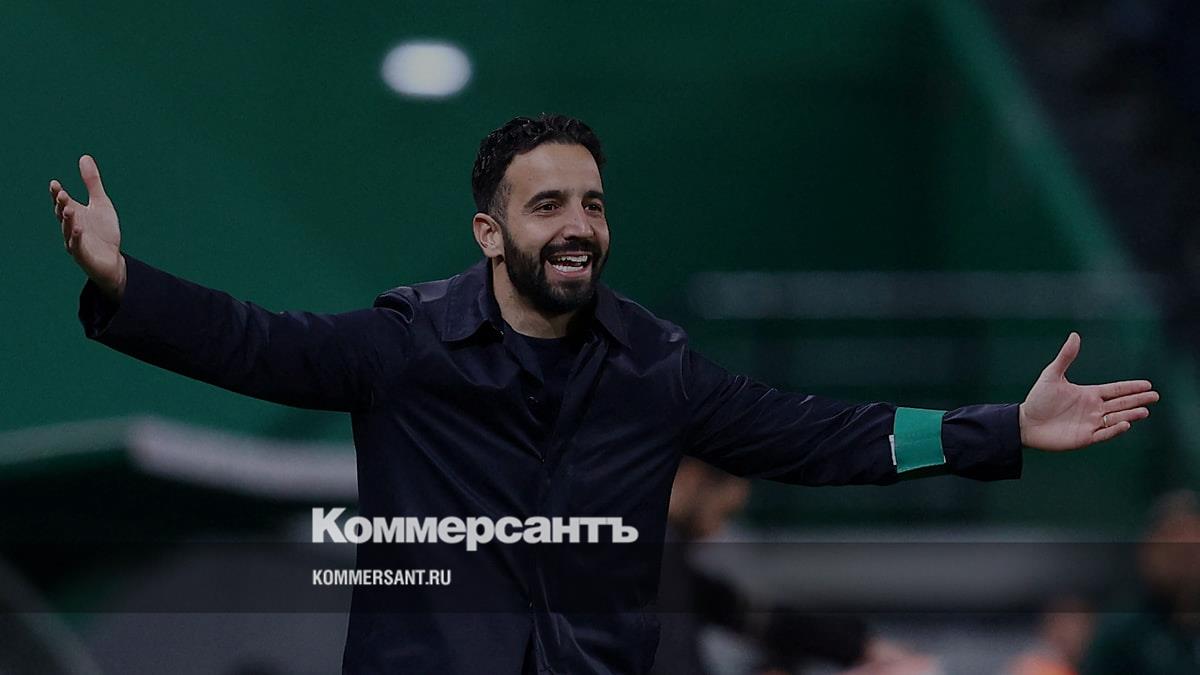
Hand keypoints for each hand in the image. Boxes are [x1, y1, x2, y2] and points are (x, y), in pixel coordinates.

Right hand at [50, 155, 125, 300]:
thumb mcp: (101, 203)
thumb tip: (84, 157)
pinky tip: (78, 230)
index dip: (57, 194)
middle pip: (63, 215)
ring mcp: (76, 242)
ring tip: (69, 209)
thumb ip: (92, 183)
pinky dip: (77, 239)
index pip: (62, 202)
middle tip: (61, 194)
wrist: (111, 259)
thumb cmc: (103, 231)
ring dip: (68, 220)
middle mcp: (71, 227)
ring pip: (68, 230)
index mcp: (74, 214)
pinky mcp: (83, 256)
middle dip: (61, 205)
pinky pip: (78, 247)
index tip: (54, 183)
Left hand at [1020, 332, 1158, 450]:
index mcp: (1088, 394)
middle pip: (1121, 404)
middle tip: (1155, 397)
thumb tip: (1075, 335)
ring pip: (1116, 418)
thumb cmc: (1038, 399)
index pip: (1115, 390)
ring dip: (1130, 415)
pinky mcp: (1085, 437)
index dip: (1131, 388)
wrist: (1025, 422)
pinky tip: (1125, 423)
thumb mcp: (1052, 375)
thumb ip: (1066, 357)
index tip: (1147, 385)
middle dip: (1138, 400)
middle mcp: (1093, 409)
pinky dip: (1114, 430)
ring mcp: (1090, 424)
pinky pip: (1104, 434)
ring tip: (1145, 410)